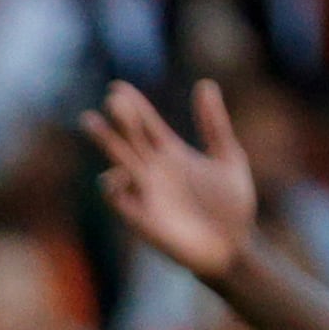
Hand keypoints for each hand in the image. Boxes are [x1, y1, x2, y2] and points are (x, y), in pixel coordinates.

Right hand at [83, 78, 257, 282]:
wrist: (234, 246)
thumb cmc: (233, 204)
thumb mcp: (229, 156)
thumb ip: (214, 124)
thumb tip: (205, 83)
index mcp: (173, 155)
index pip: (147, 125)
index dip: (134, 107)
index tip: (118, 88)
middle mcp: (155, 172)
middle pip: (130, 139)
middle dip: (120, 120)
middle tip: (112, 98)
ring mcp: (146, 193)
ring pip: (119, 163)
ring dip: (107, 143)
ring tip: (95, 123)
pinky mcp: (142, 217)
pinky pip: (119, 199)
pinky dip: (113, 186)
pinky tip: (117, 174)